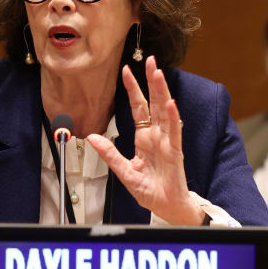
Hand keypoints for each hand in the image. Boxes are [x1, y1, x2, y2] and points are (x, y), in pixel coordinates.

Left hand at [86, 56, 205, 224]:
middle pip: (153, 103)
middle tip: (150, 60)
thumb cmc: (151, 190)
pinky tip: (169, 103)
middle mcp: (157, 136)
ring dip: (162, 92)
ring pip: (165, 112)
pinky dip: (172, 118)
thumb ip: (110, 155)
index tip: (126, 70)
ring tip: (158, 73)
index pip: (138, 108)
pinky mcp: (175, 154)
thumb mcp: (124, 172)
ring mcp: (167, 143)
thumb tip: (92, 139)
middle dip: (151, 81)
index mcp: (144, 139)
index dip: (133, 89)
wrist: (167, 208)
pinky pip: (174, 133)